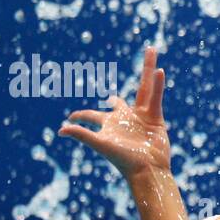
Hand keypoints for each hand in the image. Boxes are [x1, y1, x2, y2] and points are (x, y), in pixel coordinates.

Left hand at [58, 46, 171, 177]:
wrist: (148, 169)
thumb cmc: (124, 160)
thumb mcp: (102, 145)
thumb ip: (83, 134)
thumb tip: (60, 130)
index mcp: (110, 124)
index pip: (92, 115)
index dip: (81, 116)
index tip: (70, 119)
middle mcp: (125, 118)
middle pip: (119, 98)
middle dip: (113, 93)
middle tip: (109, 92)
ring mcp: (142, 117)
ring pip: (145, 88)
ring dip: (148, 69)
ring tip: (152, 50)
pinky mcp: (156, 118)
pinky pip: (156, 96)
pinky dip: (158, 84)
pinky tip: (159, 70)